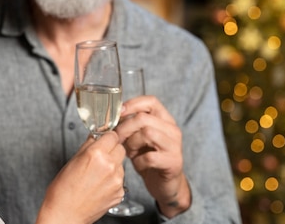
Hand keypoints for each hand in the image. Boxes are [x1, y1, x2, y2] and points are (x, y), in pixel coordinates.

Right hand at [37, 131, 125, 223]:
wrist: (65, 213)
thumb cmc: (64, 190)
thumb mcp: (72, 160)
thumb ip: (88, 145)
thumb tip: (96, 136)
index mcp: (96, 154)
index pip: (113, 135)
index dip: (107, 137)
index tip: (103, 140)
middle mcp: (109, 166)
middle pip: (120, 148)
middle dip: (111, 149)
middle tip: (99, 157)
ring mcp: (117, 181)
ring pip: (121, 164)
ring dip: (113, 165)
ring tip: (97, 173)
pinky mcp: (120, 193)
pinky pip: (121, 179)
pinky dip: (113, 179)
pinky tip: (100, 184)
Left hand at [115, 96, 190, 217]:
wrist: (164, 184)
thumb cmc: (148, 157)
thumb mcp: (138, 138)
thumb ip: (129, 126)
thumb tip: (109, 118)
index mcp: (165, 119)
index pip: (151, 101)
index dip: (132, 104)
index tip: (118, 114)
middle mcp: (172, 129)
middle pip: (143, 118)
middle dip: (125, 128)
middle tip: (118, 139)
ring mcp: (175, 145)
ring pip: (147, 133)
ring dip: (132, 144)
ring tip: (130, 153)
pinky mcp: (174, 162)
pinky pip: (150, 157)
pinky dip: (139, 162)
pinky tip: (138, 165)